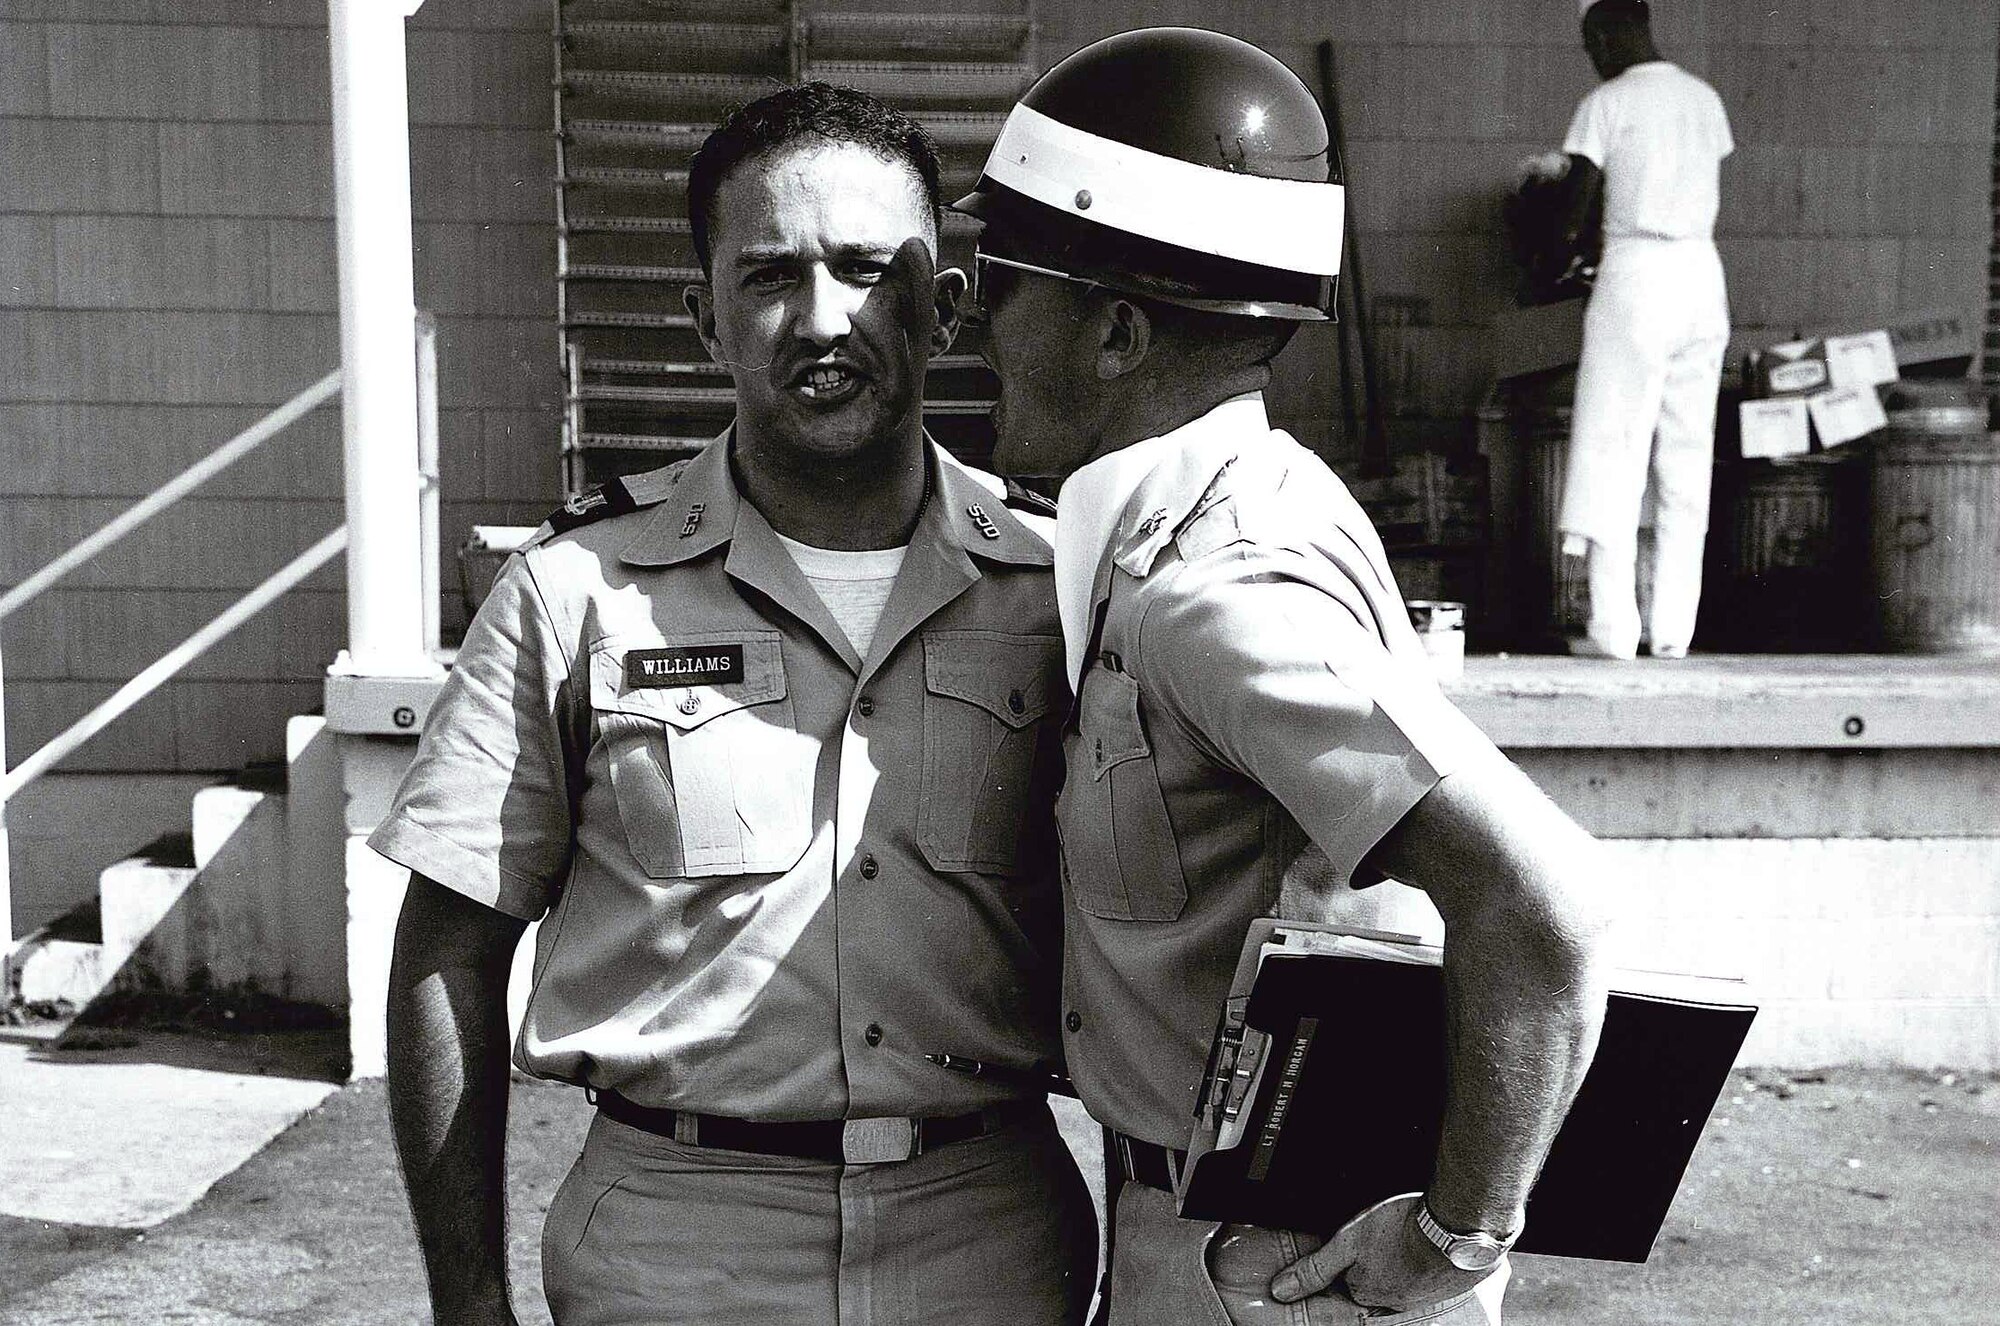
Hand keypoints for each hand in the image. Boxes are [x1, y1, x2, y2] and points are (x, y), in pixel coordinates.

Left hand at [1269, 1193, 1484, 1313]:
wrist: (1458, 1225)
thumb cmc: (1403, 1228)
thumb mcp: (1347, 1242)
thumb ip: (1314, 1268)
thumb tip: (1280, 1291)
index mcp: (1365, 1291)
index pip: (1344, 1282)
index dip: (1344, 1260)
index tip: (1354, 1244)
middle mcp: (1391, 1300)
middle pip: (1370, 1281)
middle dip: (1370, 1260)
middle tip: (1379, 1235)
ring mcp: (1419, 1296)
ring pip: (1397, 1279)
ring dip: (1396, 1260)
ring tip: (1400, 1237)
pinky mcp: (1443, 1286)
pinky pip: (1423, 1276)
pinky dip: (1421, 1261)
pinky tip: (1423, 1244)